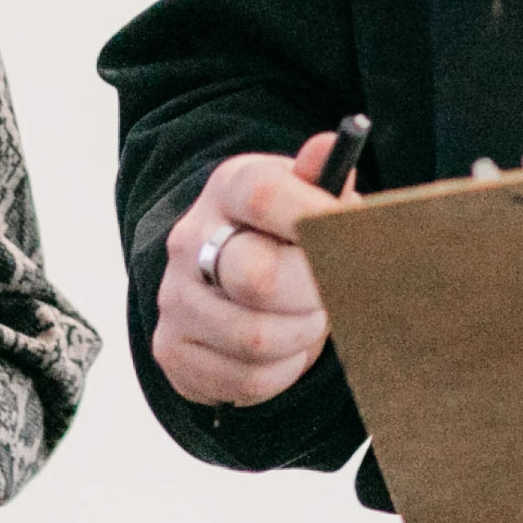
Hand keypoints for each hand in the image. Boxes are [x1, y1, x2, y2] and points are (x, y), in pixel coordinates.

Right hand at [152, 133, 354, 409]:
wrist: (227, 280)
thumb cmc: (284, 236)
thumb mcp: (305, 198)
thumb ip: (323, 178)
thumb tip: (329, 144)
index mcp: (226, 189)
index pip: (261, 195)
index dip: (314, 219)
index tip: (350, 237)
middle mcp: (188, 239)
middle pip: (259, 278)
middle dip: (314, 294)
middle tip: (333, 292)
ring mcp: (174, 297)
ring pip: (255, 338)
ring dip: (302, 337)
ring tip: (310, 320)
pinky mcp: (171, 349)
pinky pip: (244, 379)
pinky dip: (281, 373)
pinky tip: (285, 349)